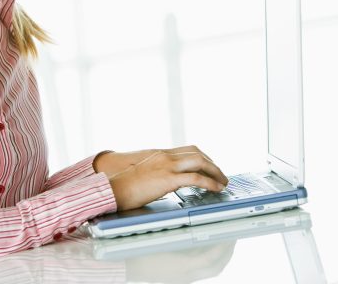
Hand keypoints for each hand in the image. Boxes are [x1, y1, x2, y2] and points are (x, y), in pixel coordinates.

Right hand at [96, 146, 228, 210]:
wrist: (114, 188)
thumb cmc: (125, 184)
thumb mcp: (144, 172)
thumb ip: (158, 171)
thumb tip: (168, 181)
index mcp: (161, 154)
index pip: (189, 149)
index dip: (204, 156)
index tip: (211, 165)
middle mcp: (166, 156)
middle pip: (198, 153)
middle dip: (213, 163)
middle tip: (221, 174)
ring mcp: (168, 166)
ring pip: (200, 162)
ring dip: (216, 172)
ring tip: (223, 182)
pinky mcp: (168, 179)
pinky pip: (196, 178)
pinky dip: (210, 182)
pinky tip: (216, 188)